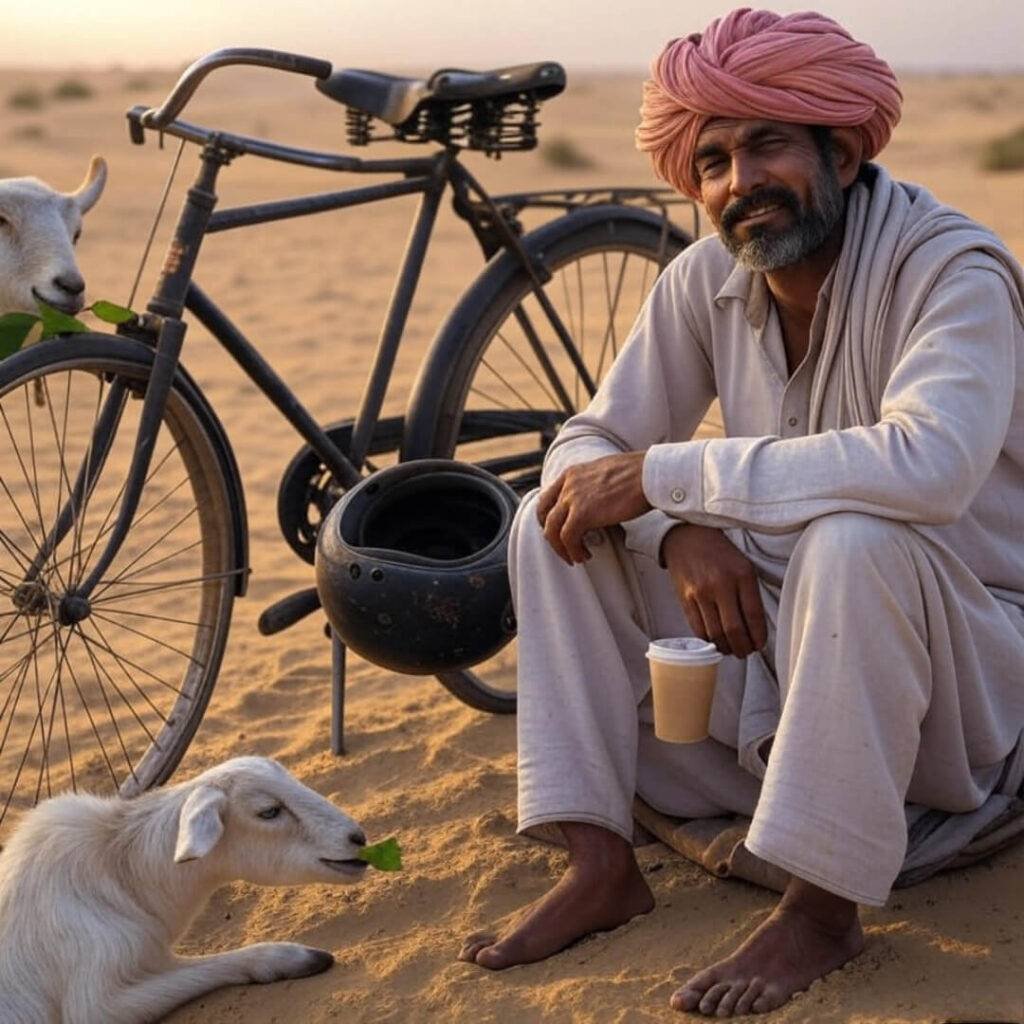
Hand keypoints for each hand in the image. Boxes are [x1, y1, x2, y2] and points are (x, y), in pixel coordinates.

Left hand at [537, 452, 649, 563]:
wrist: (648, 475)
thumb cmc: (638, 474)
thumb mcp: (604, 473)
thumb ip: (592, 485)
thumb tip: (595, 501)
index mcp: (572, 473)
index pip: (547, 498)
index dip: (548, 518)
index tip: (558, 530)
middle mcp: (568, 484)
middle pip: (544, 515)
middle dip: (551, 535)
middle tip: (564, 548)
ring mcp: (572, 498)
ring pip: (552, 530)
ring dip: (562, 548)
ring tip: (576, 557)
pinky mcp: (582, 514)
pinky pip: (568, 539)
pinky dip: (573, 551)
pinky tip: (584, 556)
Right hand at [662, 524, 766, 657]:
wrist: (687, 537)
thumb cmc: (720, 553)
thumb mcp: (744, 566)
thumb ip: (750, 594)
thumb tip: (755, 628)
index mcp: (742, 575)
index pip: (754, 616)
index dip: (758, 637)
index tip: (759, 644)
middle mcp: (721, 585)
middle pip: (734, 630)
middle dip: (742, 648)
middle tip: (745, 652)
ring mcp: (700, 593)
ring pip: (715, 634)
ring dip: (725, 648)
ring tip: (731, 649)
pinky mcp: (684, 599)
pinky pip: (698, 629)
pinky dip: (708, 640)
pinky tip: (715, 640)